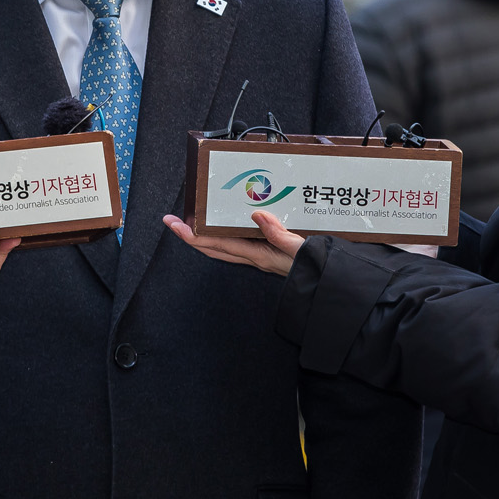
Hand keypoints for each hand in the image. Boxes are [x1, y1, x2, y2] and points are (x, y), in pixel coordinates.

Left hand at [162, 210, 304, 275]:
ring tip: (191, 223)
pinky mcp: (265, 254)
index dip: (193, 235)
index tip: (175, 225)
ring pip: (222, 248)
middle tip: (172, 221)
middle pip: (213, 248)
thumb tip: (256, 215)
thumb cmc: (316, 268)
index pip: (217, 244)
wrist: (327, 283)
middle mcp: (254, 257)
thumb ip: (279, 234)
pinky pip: (236, 245)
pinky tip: (224, 227)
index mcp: (258, 255)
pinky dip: (223, 236)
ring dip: (204, 237)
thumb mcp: (301, 249)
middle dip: (190, 236)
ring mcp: (258, 257)